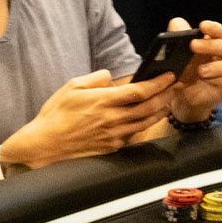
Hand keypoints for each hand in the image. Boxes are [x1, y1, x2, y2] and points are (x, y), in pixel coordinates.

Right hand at [0, 69, 176, 168]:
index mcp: (103, 101)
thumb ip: (95, 79)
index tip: (169, 75)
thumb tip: (111, 77)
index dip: (158, 83)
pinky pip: (134, 134)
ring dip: (160, 110)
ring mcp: (114, 135)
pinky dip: (145, 125)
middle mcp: (112, 119)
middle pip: (148, 107)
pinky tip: (149, 118)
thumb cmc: (56, 114)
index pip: (139, 91)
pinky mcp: (112, 147)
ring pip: (145, 122)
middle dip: (165, 95)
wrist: (46, 144)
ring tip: (168, 101)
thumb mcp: (72, 86)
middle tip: (175, 86)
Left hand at [163, 19, 221, 121]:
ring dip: (217, 66)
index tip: (202, 26)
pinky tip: (206, 79)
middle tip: (193, 46)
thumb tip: (176, 24)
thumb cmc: (182, 72)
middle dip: (211, 45)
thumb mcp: (174, 54)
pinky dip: (219, 79)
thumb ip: (176, 36)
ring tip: (200, 70)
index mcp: (213, 42)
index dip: (213, 28)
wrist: (183, 97)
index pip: (219, 31)